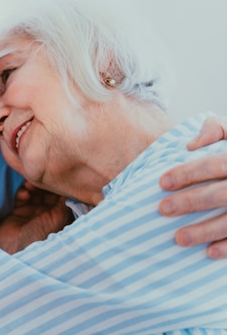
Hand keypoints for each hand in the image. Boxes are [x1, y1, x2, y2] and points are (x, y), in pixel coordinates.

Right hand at [0, 182, 72, 253]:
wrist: (13, 248)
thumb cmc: (39, 236)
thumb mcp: (57, 219)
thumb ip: (64, 204)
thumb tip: (69, 189)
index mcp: (58, 218)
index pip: (62, 198)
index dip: (59, 188)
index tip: (56, 178)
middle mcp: (46, 215)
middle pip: (48, 194)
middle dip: (44, 186)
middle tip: (40, 179)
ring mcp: (32, 212)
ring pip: (35, 193)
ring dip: (33, 187)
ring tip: (29, 185)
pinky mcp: (19, 211)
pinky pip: (22, 197)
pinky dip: (23, 193)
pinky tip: (24, 194)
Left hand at [159, 115, 226, 258]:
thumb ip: (216, 129)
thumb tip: (190, 144)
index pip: (213, 164)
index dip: (188, 173)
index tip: (162, 183)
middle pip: (220, 194)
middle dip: (191, 202)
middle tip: (163, 209)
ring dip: (206, 231)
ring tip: (179, 238)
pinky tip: (208, 253)